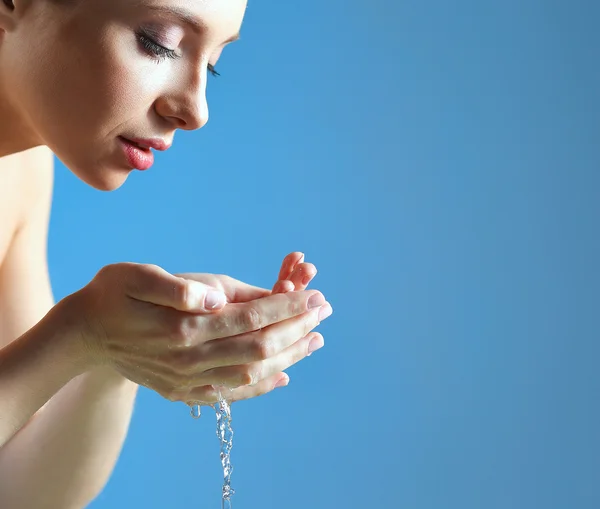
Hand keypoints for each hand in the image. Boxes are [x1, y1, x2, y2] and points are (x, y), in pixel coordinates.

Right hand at [63, 261, 331, 403]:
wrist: (85, 334)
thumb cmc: (113, 295)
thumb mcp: (138, 278)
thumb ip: (177, 288)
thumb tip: (215, 298)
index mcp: (182, 327)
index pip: (249, 317)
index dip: (285, 305)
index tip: (313, 294)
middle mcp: (189, 359)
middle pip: (258, 347)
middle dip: (296, 327)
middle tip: (324, 311)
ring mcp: (187, 380)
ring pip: (250, 372)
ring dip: (287, 356)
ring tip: (315, 339)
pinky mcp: (184, 390)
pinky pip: (231, 393)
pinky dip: (261, 386)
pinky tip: (283, 377)